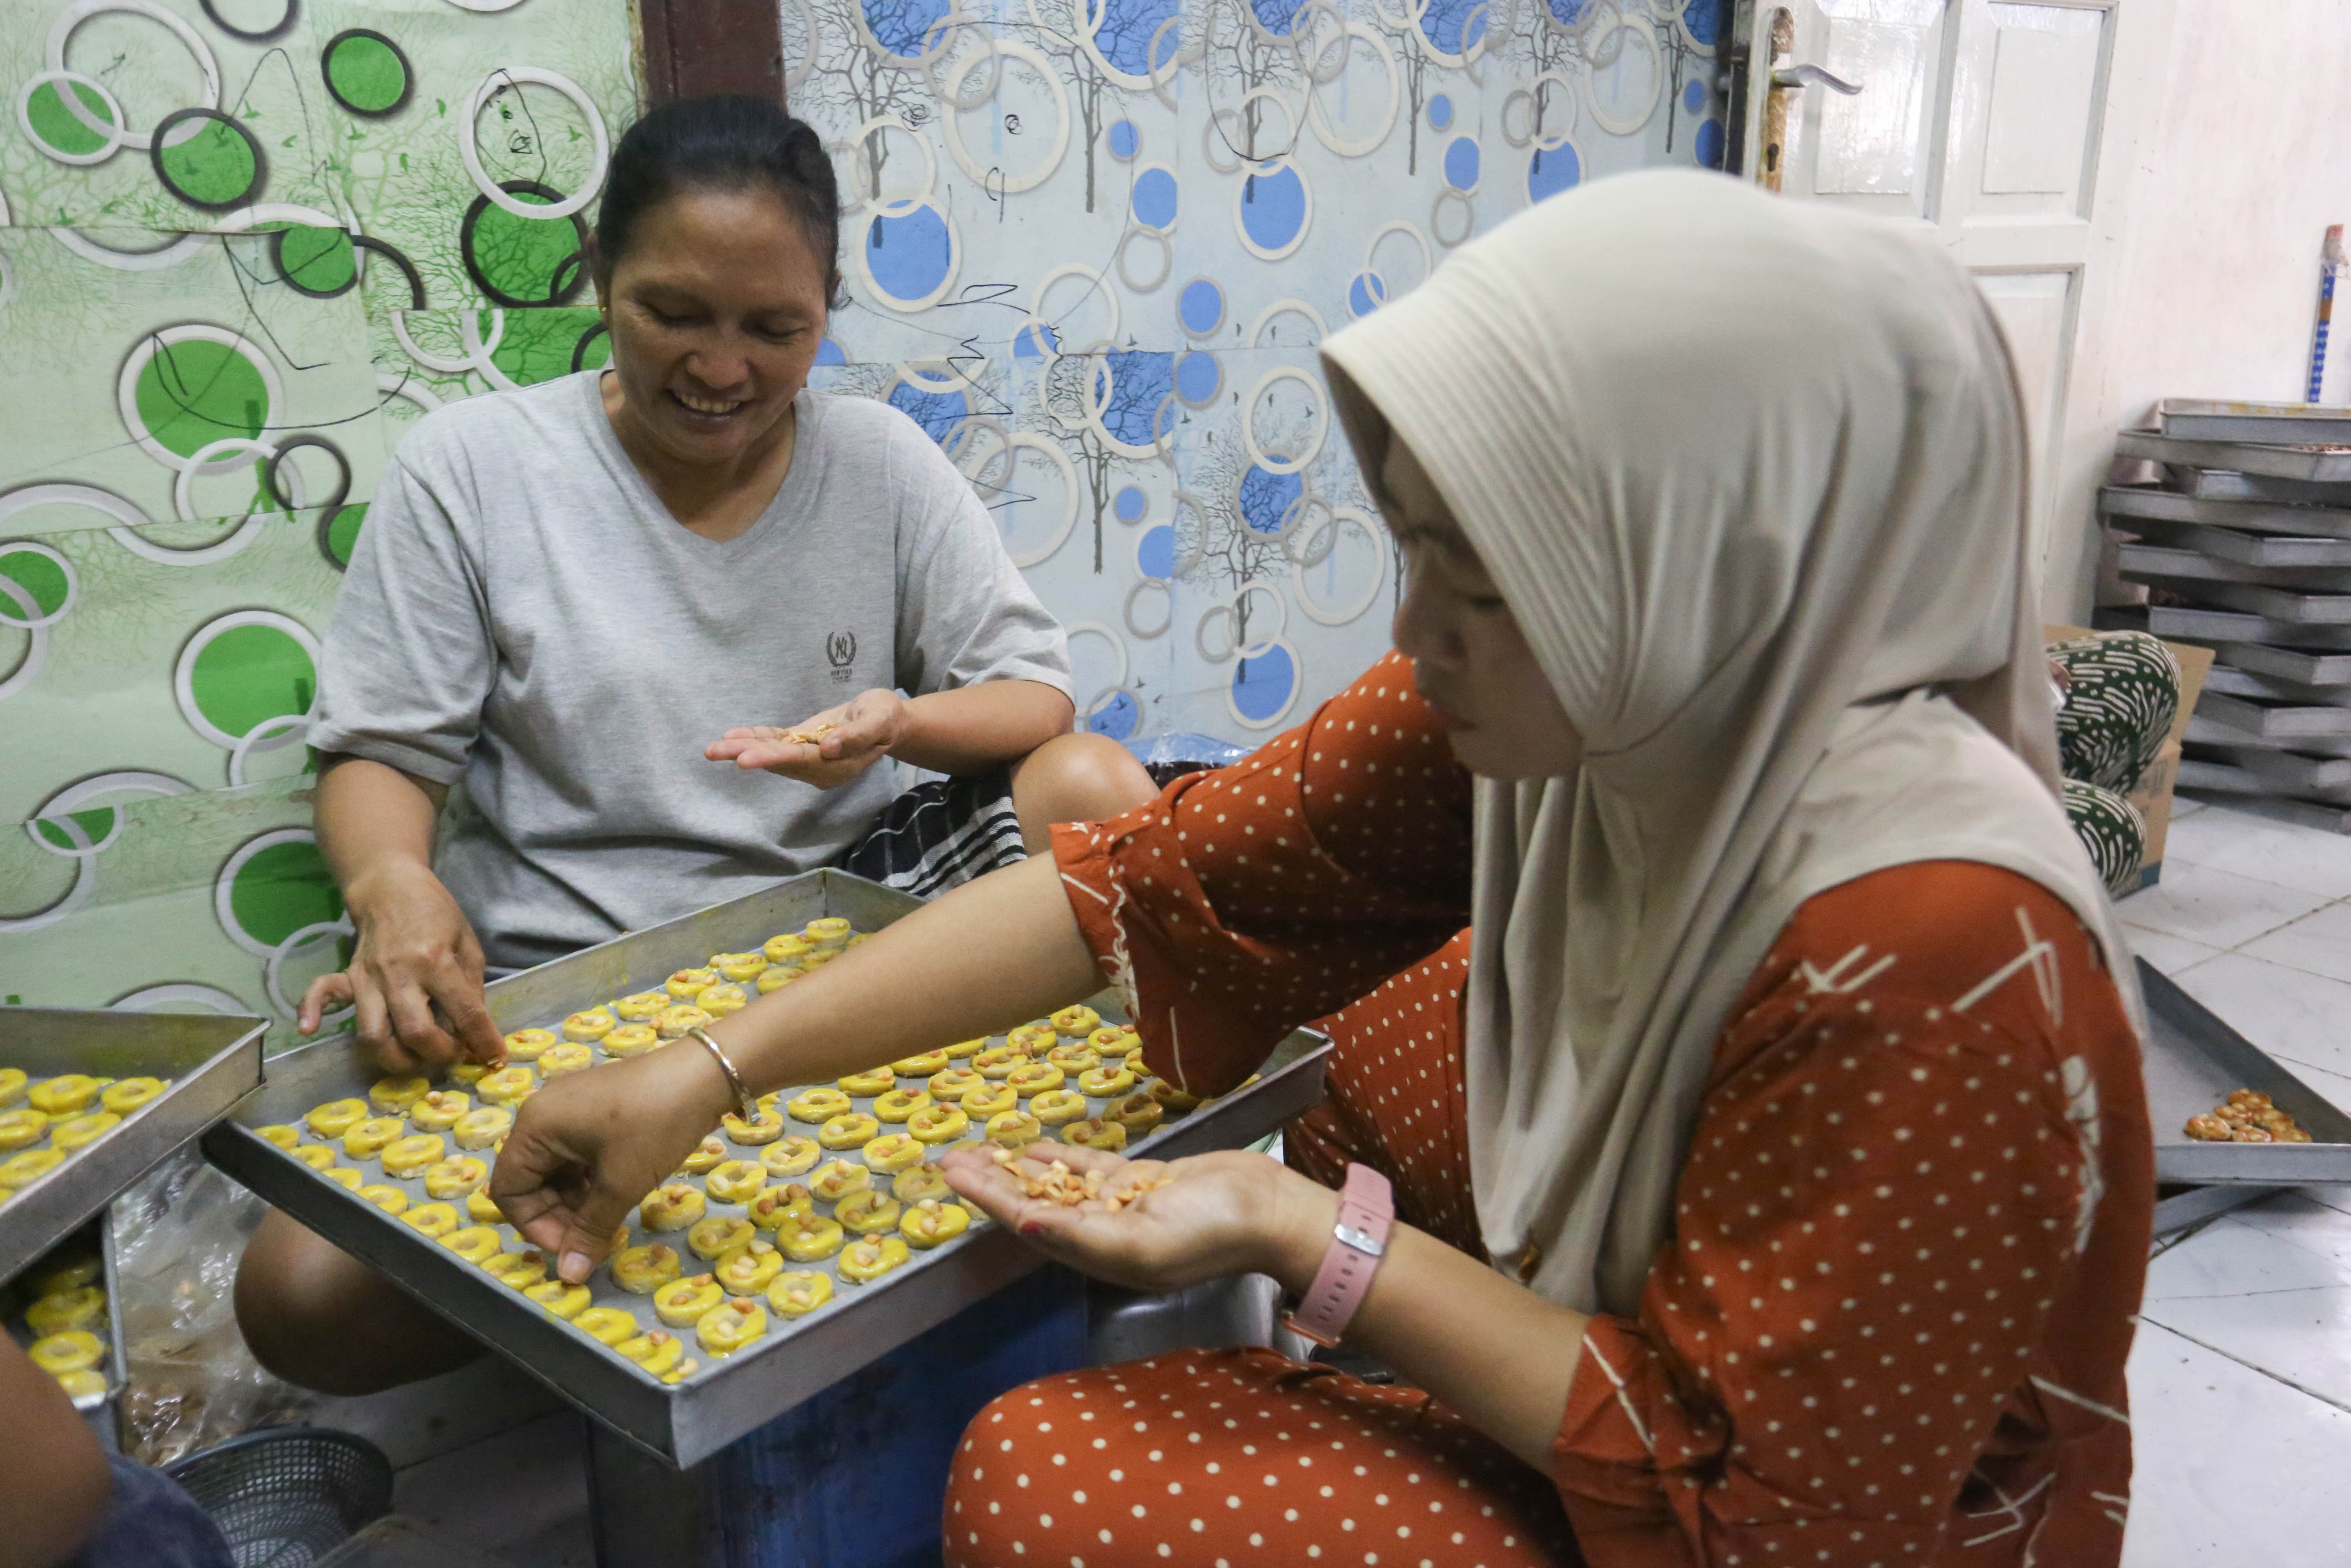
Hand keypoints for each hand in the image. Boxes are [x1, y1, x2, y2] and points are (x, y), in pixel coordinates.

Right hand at [299, 862, 501, 1073]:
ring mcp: (368, 977)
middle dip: (439, 1055)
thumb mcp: (467, 944)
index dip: (482, 1041)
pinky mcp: (348, 975)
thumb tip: (474, 1031)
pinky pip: (321, 994)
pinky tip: (311, 1030)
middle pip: (415, 1033)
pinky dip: (312, 1012)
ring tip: (414, 1058)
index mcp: (436, 962)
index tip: (493, 1058)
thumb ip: (471, 987)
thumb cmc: (436, 913)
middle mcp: (399, 973)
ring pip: (372, 1034)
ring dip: (395, 1058)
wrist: (391, 887)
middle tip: (452, 1054)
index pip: (464, 1013)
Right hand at [492, 1043, 734, 1282]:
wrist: (708, 1072)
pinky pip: (579, 1154)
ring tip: (611, 1220)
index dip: (535, 1227)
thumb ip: (590, 1231)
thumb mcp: (622, 1182)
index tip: (572, 1248)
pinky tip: (619, 1194)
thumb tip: (568, 1276)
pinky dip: (592, 1180)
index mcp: (535, 1125)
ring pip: (558, 1170)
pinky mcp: (596, 1108)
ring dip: (578, 1202)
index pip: (509, 1190)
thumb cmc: (657, 1124)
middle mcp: (544, 1112)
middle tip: (596, 1239)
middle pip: (532, 1181)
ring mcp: (571, 1107)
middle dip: (559, 1216)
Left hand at [706, 689, 908, 788]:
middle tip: (715, 751)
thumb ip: (856, 735)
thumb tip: (827, 748)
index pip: (800, 761)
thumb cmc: (886, 717)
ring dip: (743, 748)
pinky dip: (755, 738)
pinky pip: (776, 742)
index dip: (772, 758)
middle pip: (779, 760)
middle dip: (747, 754)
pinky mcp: (803, 743)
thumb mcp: (879, 720)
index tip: (745, 758)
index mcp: (837, 766)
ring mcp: (808, 757)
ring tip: (713, 748)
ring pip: (772, 752)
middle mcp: (818, 767)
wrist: (887, 719)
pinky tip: (732, 736)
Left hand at [939, 1143, 1335, 1295]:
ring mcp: (1123, 1208)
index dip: (988, 1200)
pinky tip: (1034, 1148)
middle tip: (952, 1157)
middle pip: (1034, 1203)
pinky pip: (1090, 1171)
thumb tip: (1025, 1223)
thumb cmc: (1210, 1232)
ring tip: (982, 1149)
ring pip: (1058, 1185)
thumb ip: (1080, 1235)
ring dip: (1019, 1169)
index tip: (952, 1174)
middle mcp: (1102, 1234)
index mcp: (1097, 1254)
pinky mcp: (1144, 1185)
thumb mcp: (1142, 1242)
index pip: (1028, 1223)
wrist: (1270, 1212)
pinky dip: (1061, 1160)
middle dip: (992, 1183)